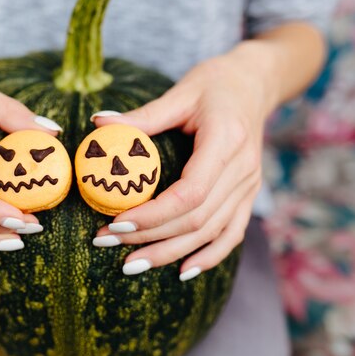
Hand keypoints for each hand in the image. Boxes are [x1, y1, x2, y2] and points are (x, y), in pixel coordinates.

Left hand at [91, 53, 275, 278]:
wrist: (255, 85)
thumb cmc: (216, 84)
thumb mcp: (180, 93)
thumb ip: (143, 115)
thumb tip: (98, 124)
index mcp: (226, 142)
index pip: (190, 193)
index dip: (153, 214)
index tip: (117, 222)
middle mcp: (242, 170)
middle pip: (196, 219)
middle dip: (150, 237)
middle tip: (107, 241)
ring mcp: (249, 186)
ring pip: (211, 232)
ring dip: (170, 252)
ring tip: (132, 264)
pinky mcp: (248, 194)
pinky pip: (231, 233)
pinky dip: (210, 256)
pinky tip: (183, 271)